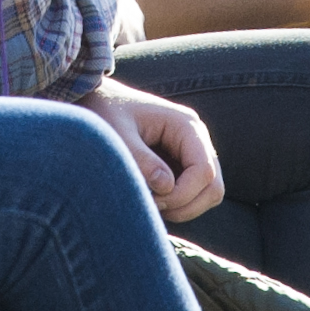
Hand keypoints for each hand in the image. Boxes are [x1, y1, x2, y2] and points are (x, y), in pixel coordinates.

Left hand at [77, 78, 224, 221]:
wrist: (96, 101)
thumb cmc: (104, 113)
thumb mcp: (117, 135)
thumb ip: (140, 160)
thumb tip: (166, 187)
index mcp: (185, 125)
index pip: (204, 171)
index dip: (182, 194)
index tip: (152, 201)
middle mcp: (196, 139)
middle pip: (213, 187)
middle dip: (185, 206)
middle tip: (151, 207)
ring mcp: (192, 153)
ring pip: (207, 195)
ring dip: (182, 208)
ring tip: (150, 205)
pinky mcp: (182, 165)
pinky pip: (193, 194)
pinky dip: (176, 205)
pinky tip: (150, 200)